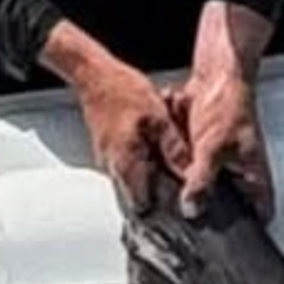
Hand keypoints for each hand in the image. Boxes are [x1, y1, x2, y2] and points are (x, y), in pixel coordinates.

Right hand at [45, 24, 186, 212]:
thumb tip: (190, 171)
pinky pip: (127, 164)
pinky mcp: (108, 147)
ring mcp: (107, 158)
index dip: (162, 209)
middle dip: (159, 193)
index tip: (178, 202)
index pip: (143, 207)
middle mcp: (112, 168)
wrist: (94, 74)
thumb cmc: (121, 91)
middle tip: (177, 185)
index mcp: (126, 165)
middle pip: (138, 196)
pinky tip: (155, 145)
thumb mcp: (158, 118)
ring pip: (133, 180)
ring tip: (169, 162)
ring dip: (151, 175)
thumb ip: (174, 149)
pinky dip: (142, 160)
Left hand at [174, 0, 275, 216]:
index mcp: (253, 178)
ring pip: (202, 190)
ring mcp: (217, 165)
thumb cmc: (230, 105)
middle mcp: (236, 175)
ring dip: (187, 191)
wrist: (215, 74)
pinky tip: (164, 174)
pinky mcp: (198, 153)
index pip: (258, 216)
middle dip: (206, 212)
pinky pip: (186, 171)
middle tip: (188, 223)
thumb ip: (201, 181)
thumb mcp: (213, 148)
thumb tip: (191, 209)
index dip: (246, 232)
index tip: (225, 245)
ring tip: (170, 199)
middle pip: (224, 207)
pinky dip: (176, 171)